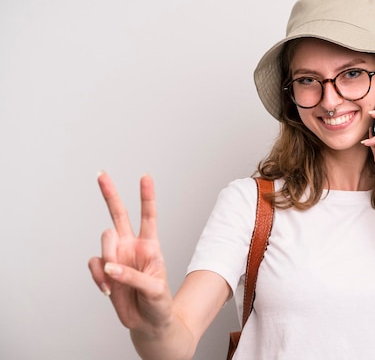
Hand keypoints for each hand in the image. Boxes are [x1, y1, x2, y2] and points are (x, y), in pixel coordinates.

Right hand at [88, 172, 172, 333]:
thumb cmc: (158, 304)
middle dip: (110, 194)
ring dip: (107, 256)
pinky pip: (93, 263)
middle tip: (101, 174)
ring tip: (113, 277)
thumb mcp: (156, 290)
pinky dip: (97, 276)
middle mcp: (132, 246)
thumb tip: (110, 267)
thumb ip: (134, 276)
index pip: (148, 216)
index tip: (145, 177)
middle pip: (119, 214)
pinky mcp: (103, 270)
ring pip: (104, 239)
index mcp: (150, 245)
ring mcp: (116, 256)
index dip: (147, 196)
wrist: (148, 322)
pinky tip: (108, 289)